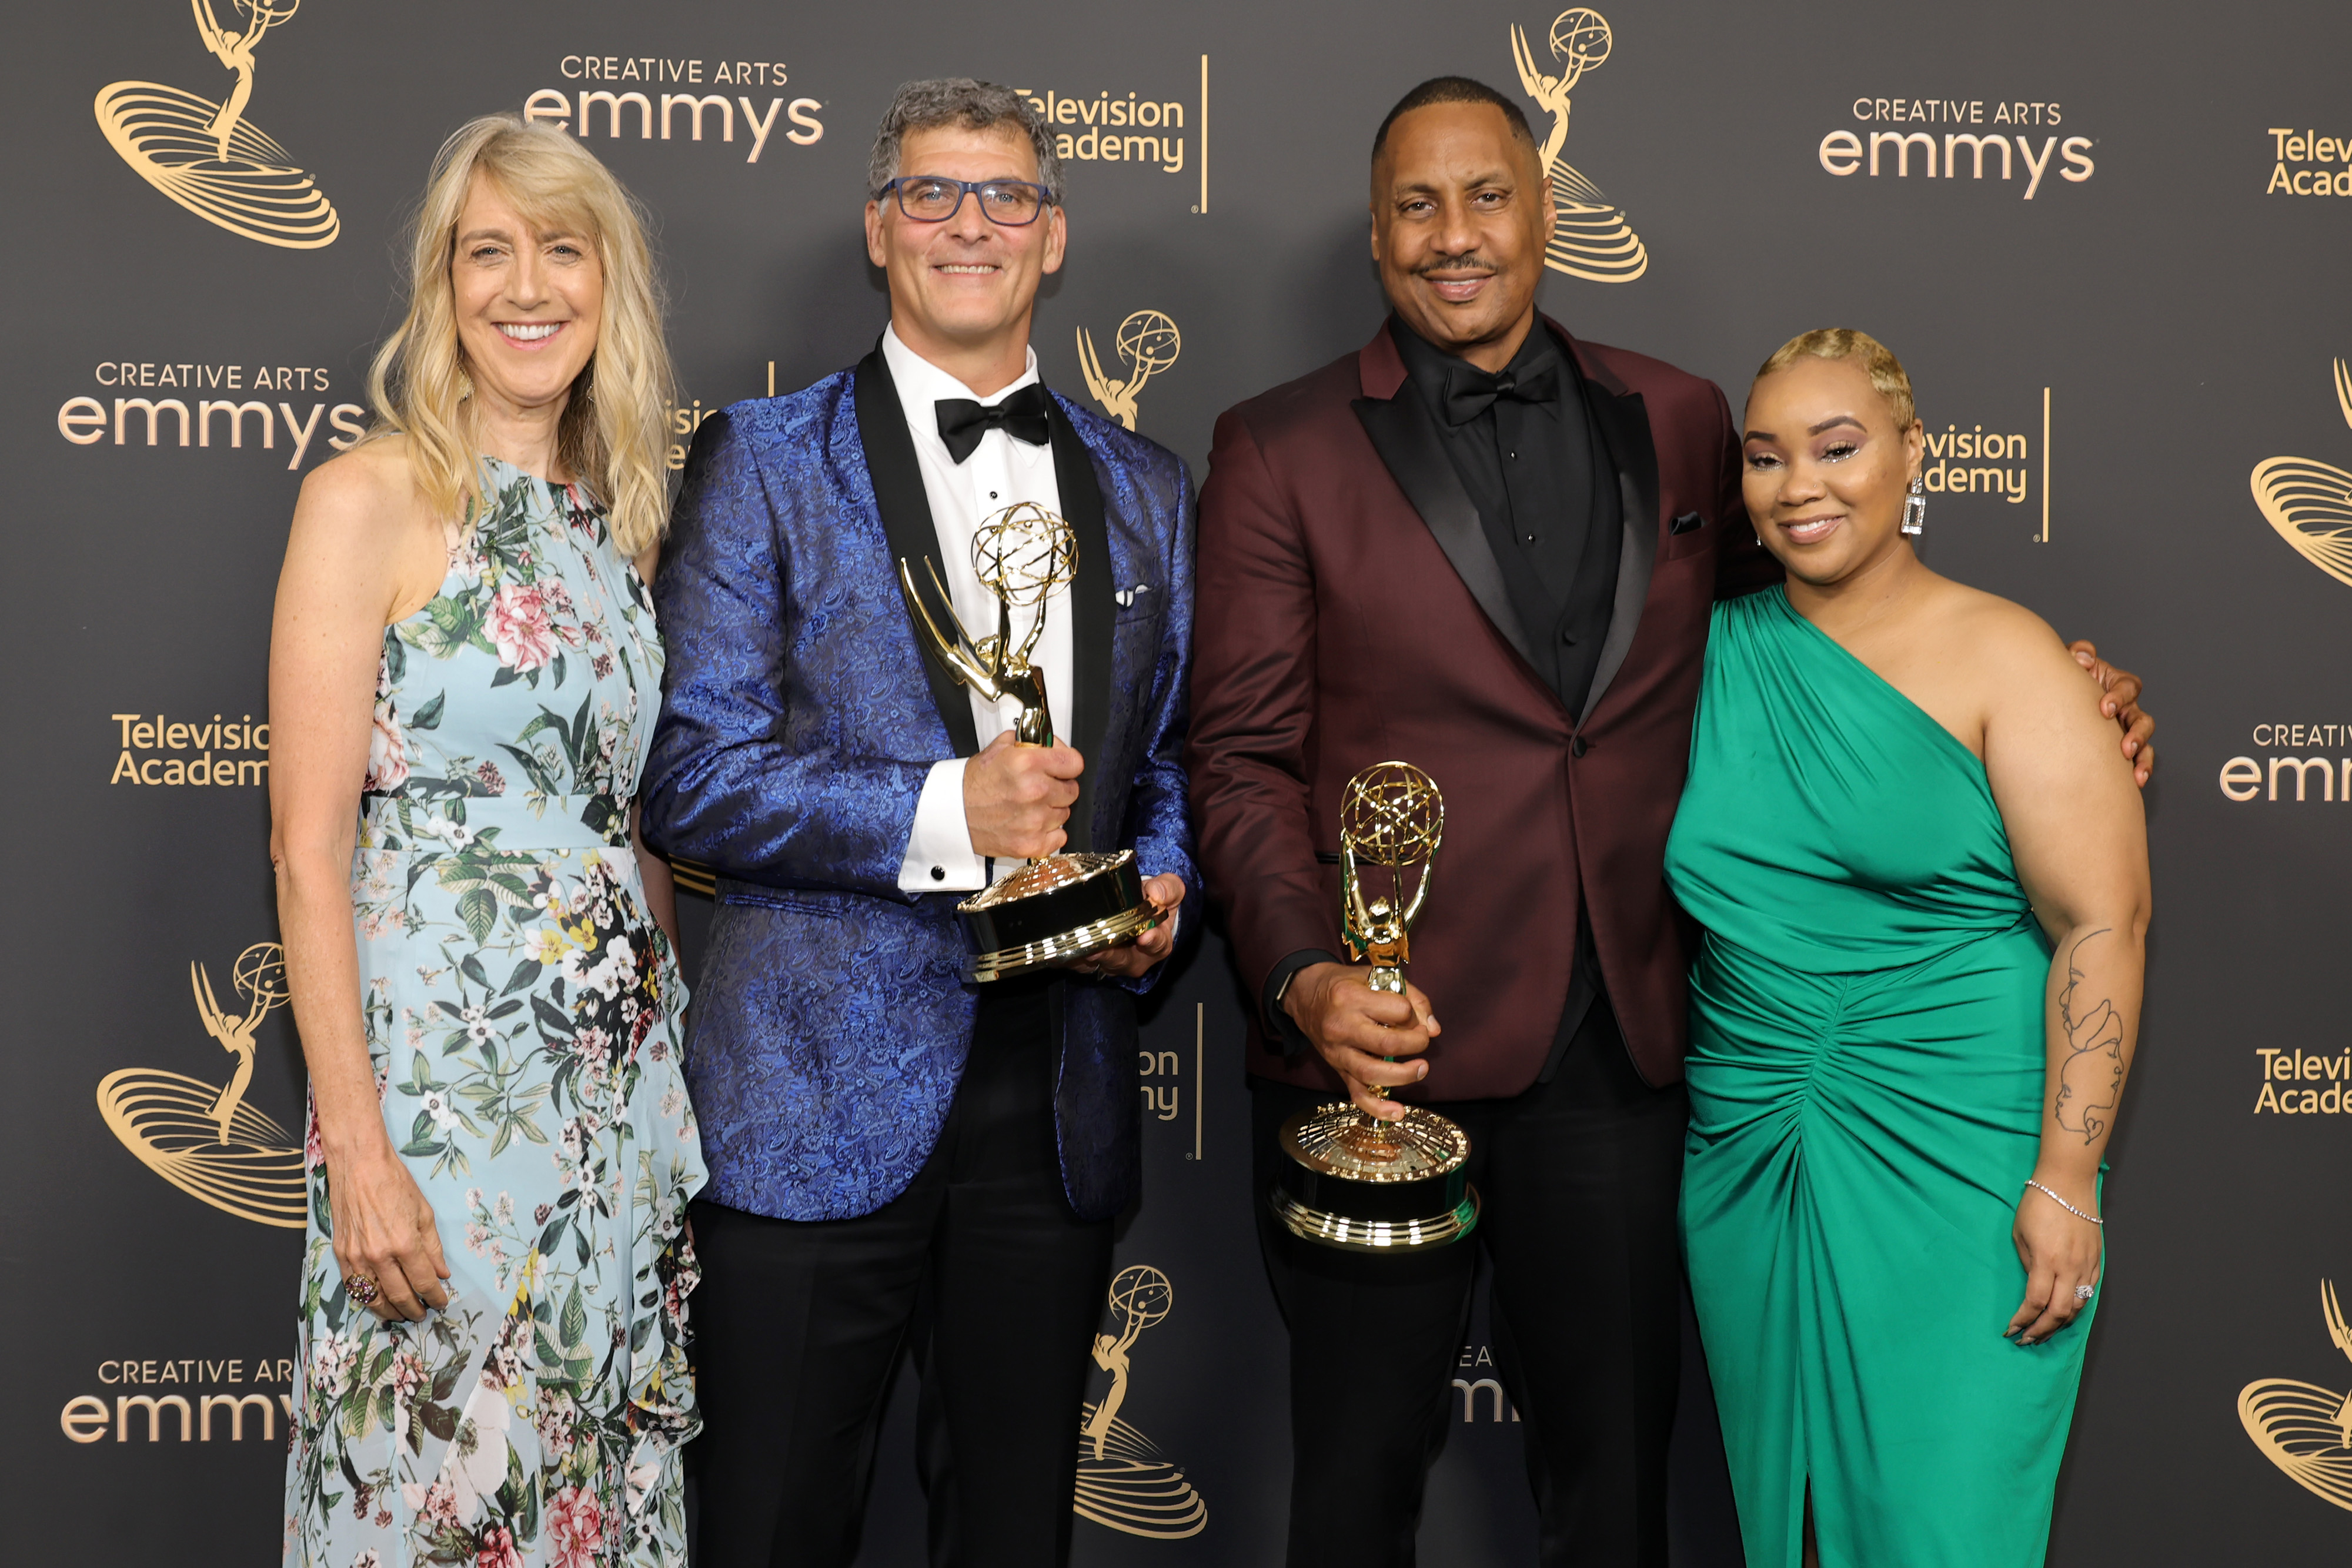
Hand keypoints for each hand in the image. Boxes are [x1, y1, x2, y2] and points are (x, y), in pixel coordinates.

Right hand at [325, 1138, 450, 1322]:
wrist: (358, 1164)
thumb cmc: (395, 1182)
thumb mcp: (424, 1212)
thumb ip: (433, 1247)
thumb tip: (442, 1273)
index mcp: (404, 1243)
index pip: (423, 1281)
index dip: (435, 1296)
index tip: (441, 1302)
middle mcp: (379, 1255)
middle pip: (399, 1295)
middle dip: (413, 1309)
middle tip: (422, 1314)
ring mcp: (356, 1256)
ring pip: (373, 1297)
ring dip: (389, 1311)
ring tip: (401, 1314)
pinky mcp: (340, 1253)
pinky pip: (353, 1285)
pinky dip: (366, 1298)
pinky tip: (377, 1301)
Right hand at [964, 730, 1082, 859]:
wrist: (953, 814)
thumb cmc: (973, 784)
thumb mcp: (998, 748)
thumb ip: (1029, 743)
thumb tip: (1051, 744)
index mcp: (1027, 763)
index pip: (1074, 763)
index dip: (1068, 764)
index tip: (1063, 767)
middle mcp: (1034, 791)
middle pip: (1072, 790)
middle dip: (1058, 787)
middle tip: (1040, 787)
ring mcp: (1034, 820)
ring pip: (1064, 814)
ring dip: (1051, 810)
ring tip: (1029, 807)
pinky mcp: (1031, 844)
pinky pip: (1059, 837)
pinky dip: (1049, 833)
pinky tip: (1032, 824)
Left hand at [1067, 874, 1185, 979]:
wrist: (1138, 908)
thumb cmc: (1154, 901)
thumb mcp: (1169, 890)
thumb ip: (1168, 889)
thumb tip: (1157, 893)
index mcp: (1158, 943)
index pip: (1157, 945)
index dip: (1152, 941)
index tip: (1145, 936)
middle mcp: (1134, 959)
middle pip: (1121, 961)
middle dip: (1109, 955)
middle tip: (1098, 948)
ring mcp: (1110, 962)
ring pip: (1095, 964)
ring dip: (1084, 957)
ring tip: (1075, 949)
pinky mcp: (1089, 961)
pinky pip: (1076, 962)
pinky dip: (1067, 956)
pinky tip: (1058, 948)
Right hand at [1281, 962, 1439, 1121]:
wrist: (1305, 996)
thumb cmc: (1345, 984)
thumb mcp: (1375, 976)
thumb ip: (1411, 997)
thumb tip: (1434, 1029)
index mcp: (1352, 998)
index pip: (1397, 1011)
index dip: (1414, 1015)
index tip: (1412, 1015)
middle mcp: (1342, 1026)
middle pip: (1387, 1043)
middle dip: (1416, 1044)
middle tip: (1422, 1040)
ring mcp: (1338, 1052)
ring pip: (1372, 1073)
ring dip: (1404, 1075)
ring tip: (1422, 1069)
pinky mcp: (1337, 1069)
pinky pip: (1357, 1095)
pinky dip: (1378, 1108)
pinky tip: (1397, 1112)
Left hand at [2005, 1172, 2102, 1346]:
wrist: (2068, 1182)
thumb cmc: (2038, 1203)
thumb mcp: (2020, 1234)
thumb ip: (2027, 1263)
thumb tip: (2034, 1285)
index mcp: (2046, 1260)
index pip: (2035, 1302)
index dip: (2023, 1320)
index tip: (2011, 1330)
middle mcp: (2070, 1267)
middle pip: (2060, 1312)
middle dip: (2042, 1330)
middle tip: (2027, 1339)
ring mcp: (2087, 1264)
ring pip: (2078, 1306)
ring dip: (2061, 1322)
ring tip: (2044, 1330)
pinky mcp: (2097, 1260)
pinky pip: (2089, 1291)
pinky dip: (2077, 1306)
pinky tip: (2065, 1311)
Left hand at [2068, 641, 2153, 786]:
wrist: (2052, 706)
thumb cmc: (2064, 681)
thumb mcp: (2068, 663)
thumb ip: (2077, 653)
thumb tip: (2083, 658)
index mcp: (2116, 684)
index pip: (2128, 686)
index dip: (2119, 696)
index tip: (2103, 709)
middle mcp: (2126, 707)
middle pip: (2141, 717)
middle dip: (2136, 732)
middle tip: (2124, 746)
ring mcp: (2125, 728)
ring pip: (2144, 739)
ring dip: (2142, 752)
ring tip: (2133, 766)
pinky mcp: (2122, 747)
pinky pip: (2140, 757)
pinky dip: (2142, 767)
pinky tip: (2137, 780)